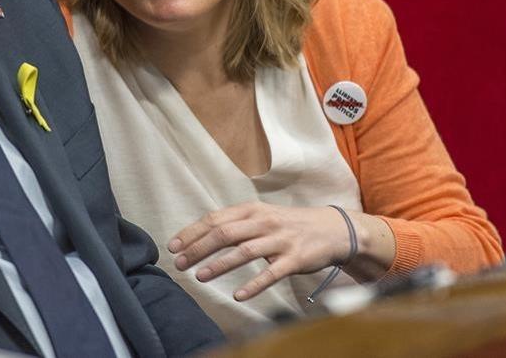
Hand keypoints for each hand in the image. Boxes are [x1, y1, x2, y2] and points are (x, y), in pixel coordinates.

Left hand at [167, 202, 353, 300]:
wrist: (332, 229)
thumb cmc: (290, 225)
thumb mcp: (263, 216)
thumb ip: (236, 223)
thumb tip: (201, 234)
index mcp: (253, 210)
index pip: (216, 219)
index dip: (192, 232)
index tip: (173, 246)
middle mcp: (264, 222)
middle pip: (225, 233)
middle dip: (199, 248)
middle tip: (180, 264)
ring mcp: (280, 240)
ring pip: (244, 251)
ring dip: (220, 265)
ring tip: (200, 276)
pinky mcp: (295, 259)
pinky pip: (271, 273)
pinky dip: (254, 285)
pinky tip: (238, 296)